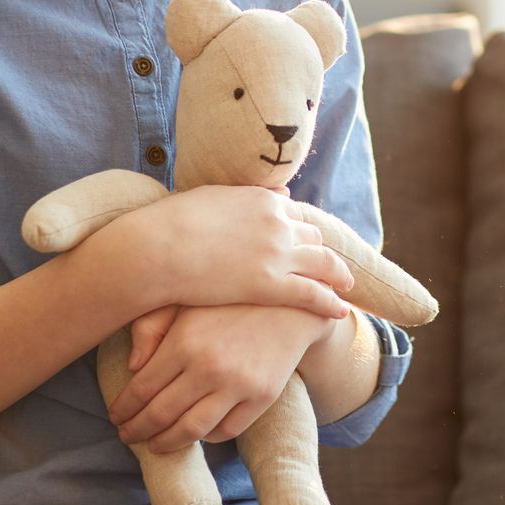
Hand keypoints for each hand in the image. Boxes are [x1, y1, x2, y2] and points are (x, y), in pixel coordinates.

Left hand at [109, 304, 335, 452]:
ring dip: (167, 443)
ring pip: (191, 430)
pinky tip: (195, 432)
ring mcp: (238, 384)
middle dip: (137, 430)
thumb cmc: (230, 298)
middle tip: (126, 436)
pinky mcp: (263, 396)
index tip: (115, 416)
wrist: (291, 301)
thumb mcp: (186, 299)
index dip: (124, 408)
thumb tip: (133, 367)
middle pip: (161, 414)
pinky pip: (227, 430)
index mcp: (184, 341)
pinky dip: (206, 437)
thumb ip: (151, 327)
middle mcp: (209, 367)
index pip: (142, 388)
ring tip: (154, 445)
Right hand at [129, 185, 353, 317]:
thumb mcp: (214, 197)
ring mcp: (277, 253)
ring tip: (346, 286)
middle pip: (313, 237)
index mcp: (263, 200)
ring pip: (322, 263)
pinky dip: (331, 302)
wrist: (158, 248)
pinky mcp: (271, 285)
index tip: (310, 241)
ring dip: (338, 274)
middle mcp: (278, 222)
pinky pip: (314, 294)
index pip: (296, 214)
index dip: (303, 230)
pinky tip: (340, 311)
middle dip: (321, 251)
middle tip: (331, 266)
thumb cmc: (173, 223)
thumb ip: (249, 197)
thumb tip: (281, 194)